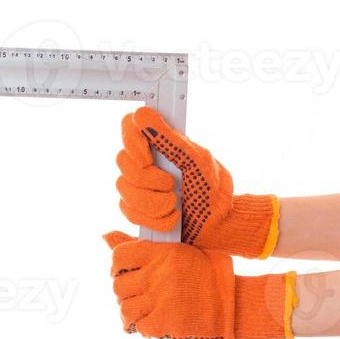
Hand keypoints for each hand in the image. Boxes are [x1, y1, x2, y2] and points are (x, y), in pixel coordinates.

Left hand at [103, 231, 296, 338]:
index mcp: (162, 253)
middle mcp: (158, 275)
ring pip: (125, 308)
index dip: (117, 265)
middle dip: (125, 291)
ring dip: (132, 311)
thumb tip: (103, 236)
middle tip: (140, 294)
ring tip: (145, 309)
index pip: (120, 255)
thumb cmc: (207, 274)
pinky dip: (144, 326)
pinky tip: (156, 321)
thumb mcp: (180, 251)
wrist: (234, 303)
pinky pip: (139, 327)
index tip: (126, 272)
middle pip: (118, 285)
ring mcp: (161, 300)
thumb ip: (143, 247)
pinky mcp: (165, 322)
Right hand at [116, 105, 279, 257]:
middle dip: (150, 178)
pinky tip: (172, 218)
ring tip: (175, 204)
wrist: (217, 223)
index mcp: (160, 141)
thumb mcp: (196, 160)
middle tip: (172, 185)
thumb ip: (169, 138)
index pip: (129, 125)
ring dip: (154, 201)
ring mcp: (137, 184)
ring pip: (124, 187)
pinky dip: (154, 218)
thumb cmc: (210, 187)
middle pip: (123, 160)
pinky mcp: (135, 208)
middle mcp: (144, 160)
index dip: (132, 139)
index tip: (147, 156)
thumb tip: (143, 115)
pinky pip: (129, 211)